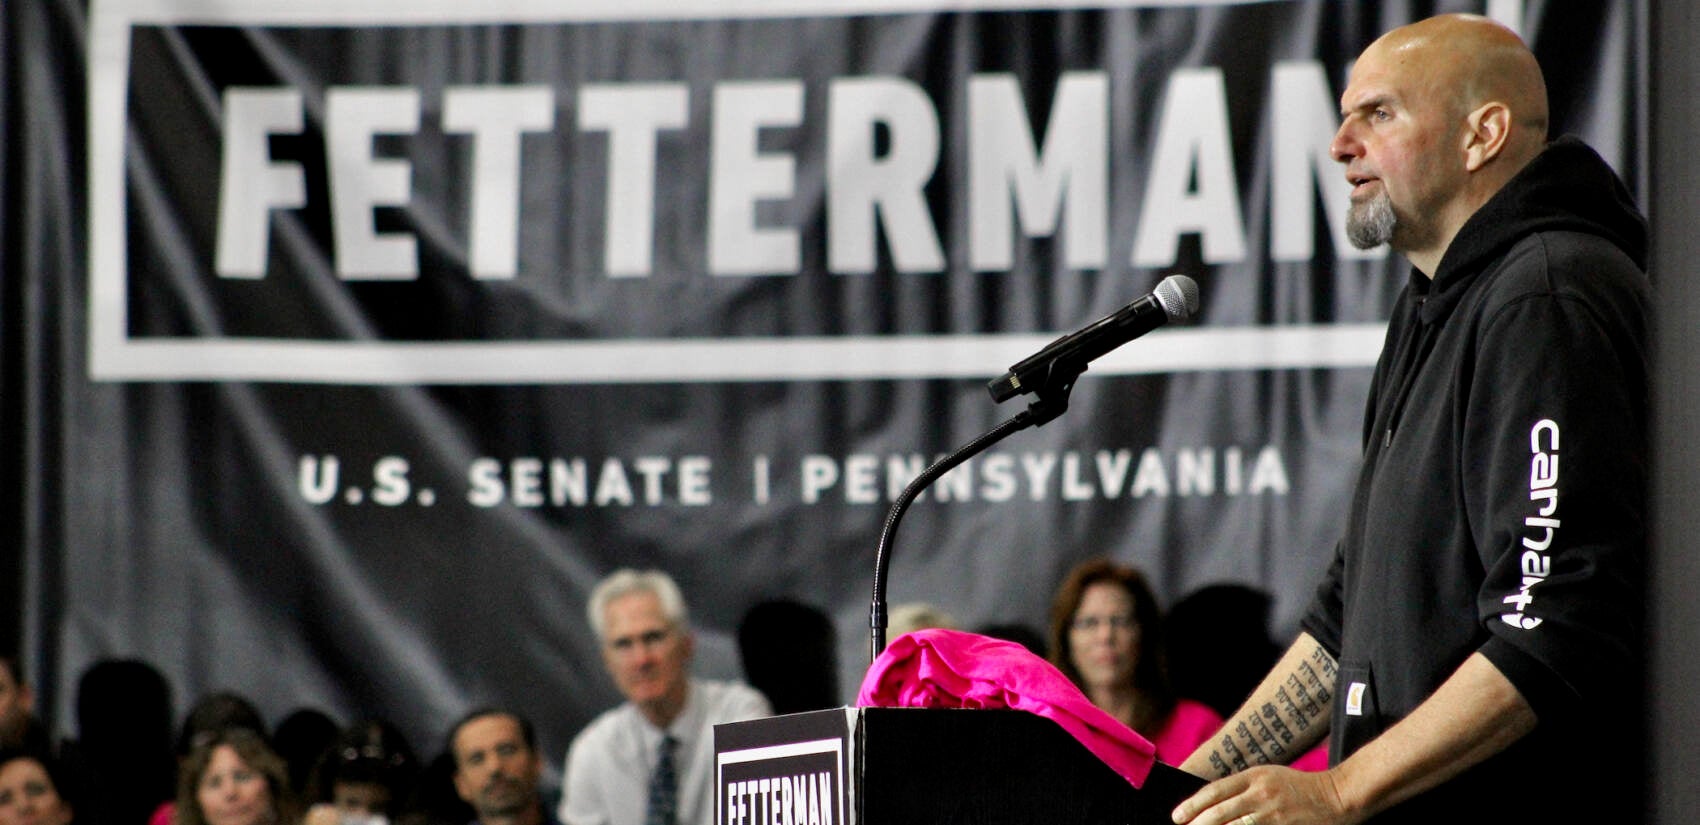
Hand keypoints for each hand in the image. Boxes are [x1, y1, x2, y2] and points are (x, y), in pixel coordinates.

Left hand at [1170, 765, 1357, 824]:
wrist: (1337, 796)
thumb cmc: (1298, 788)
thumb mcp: (1267, 777)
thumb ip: (1240, 789)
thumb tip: (1210, 806)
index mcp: (1254, 777)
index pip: (1214, 791)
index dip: (1192, 806)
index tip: (1177, 817)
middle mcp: (1260, 794)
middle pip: (1219, 813)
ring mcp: (1272, 815)